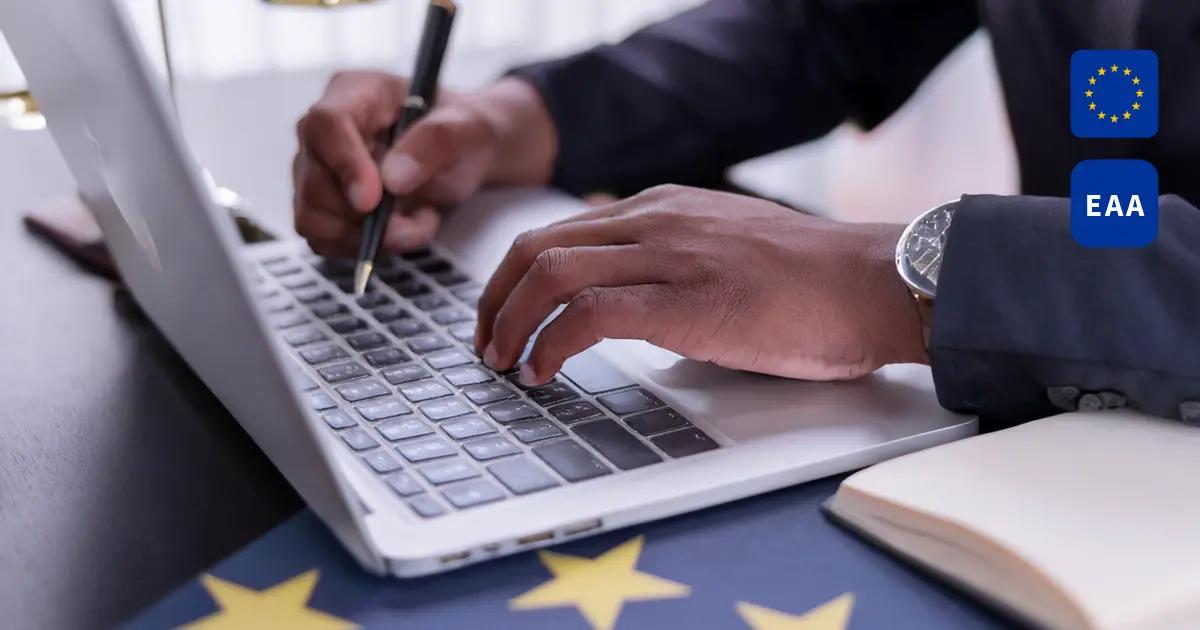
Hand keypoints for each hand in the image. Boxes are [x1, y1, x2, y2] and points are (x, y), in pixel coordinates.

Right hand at [292, 72, 556, 255]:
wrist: (468, 154)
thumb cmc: (463, 131)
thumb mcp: (467, 128)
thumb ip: (435, 142)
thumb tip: (392, 180)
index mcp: (355, 92)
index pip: (326, 124)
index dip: (344, 165)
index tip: (373, 201)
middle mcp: (325, 130)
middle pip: (314, 181)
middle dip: (365, 218)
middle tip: (417, 224)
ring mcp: (318, 169)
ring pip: (313, 217)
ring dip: (367, 237)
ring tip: (417, 225)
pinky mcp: (323, 205)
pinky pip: (324, 238)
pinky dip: (364, 247)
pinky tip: (400, 231)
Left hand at [474, 185, 927, 384]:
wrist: (870, 282)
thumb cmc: (810, 281)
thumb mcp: (725, 252)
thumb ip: (673, 266)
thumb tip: (630, 310)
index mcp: (663, 208)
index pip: (562, 230)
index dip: (516, 276)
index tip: (503, 314)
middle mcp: (656, 221)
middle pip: (538, 244)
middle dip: (495, 297)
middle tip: (486, 343)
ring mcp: (669, 255)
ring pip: (550, 272)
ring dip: (511, 322)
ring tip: (504, 362)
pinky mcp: (684, 301)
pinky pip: (585, 315)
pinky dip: (549, 345)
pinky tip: (545, 373)